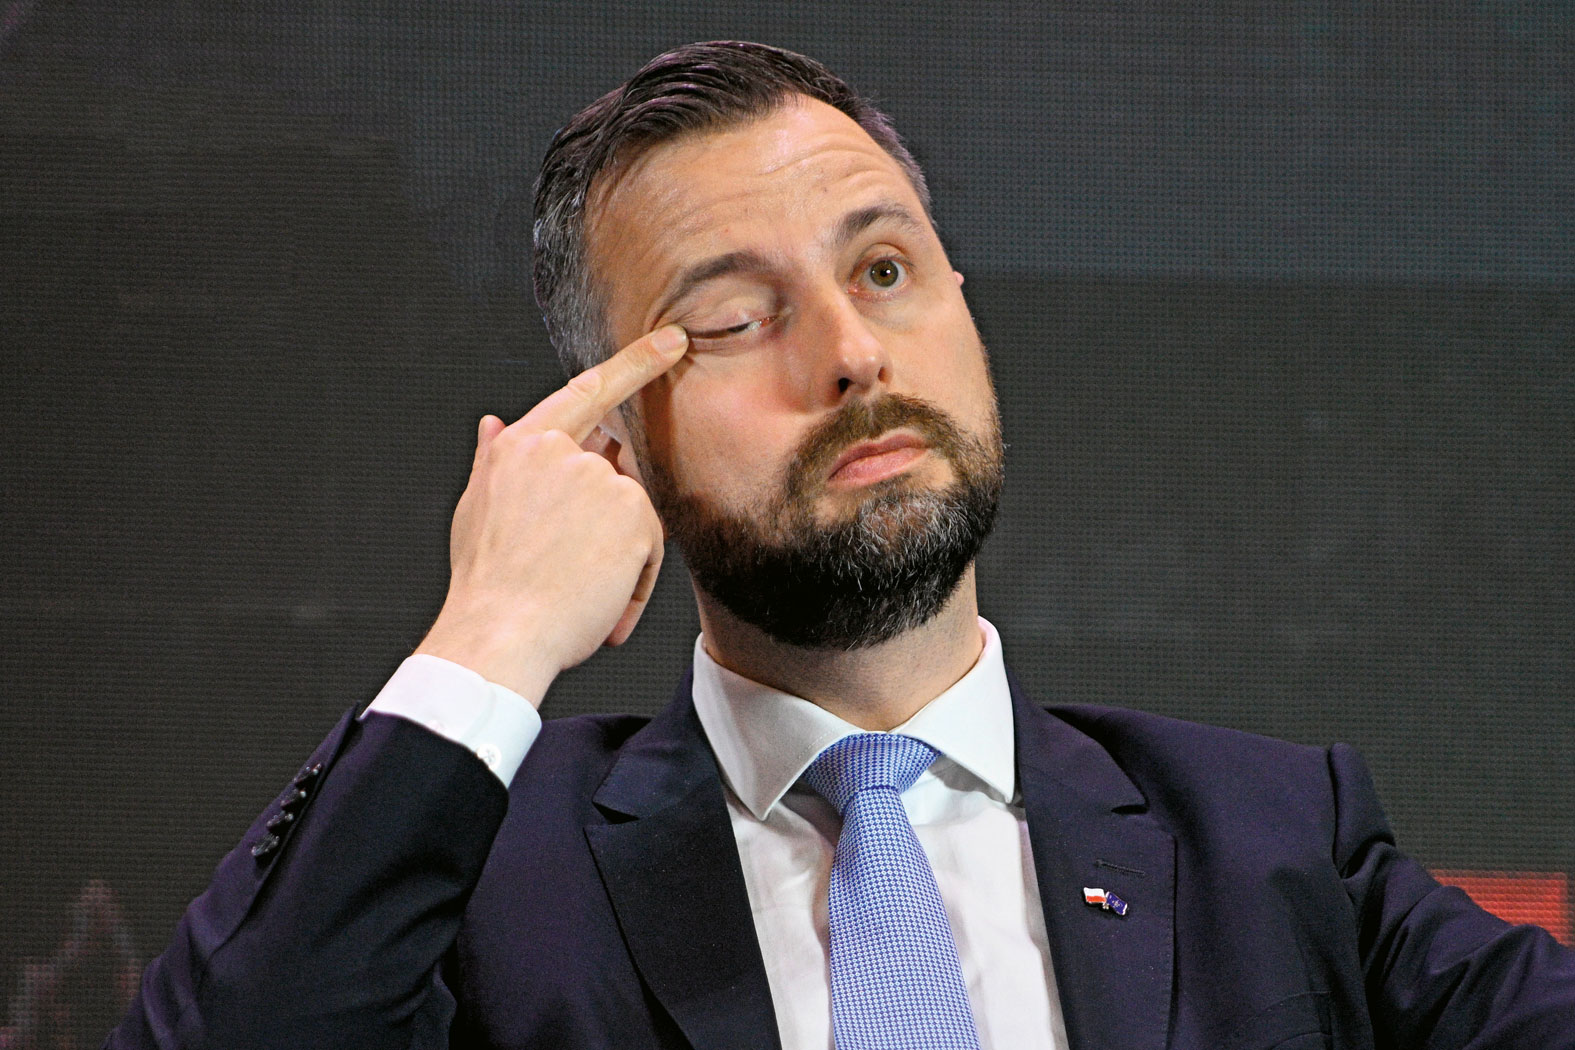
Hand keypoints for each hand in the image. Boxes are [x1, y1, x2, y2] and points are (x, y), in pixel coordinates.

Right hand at [414, 325, 688, 703]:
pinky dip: (634, 583)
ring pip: (634, 515)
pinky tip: (602, 605)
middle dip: (610, 514)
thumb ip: (494, 460)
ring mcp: (601, 479)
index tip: (671, 341)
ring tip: (579, 594)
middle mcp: (563, 453)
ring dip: (620, 557)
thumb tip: (494, 423)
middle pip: (617, 470)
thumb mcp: (478, 510)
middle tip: (576, 561)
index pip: (588, 391)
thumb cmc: (488, 584)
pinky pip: (651, 548)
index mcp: (522, 446)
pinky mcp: (633, 513)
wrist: (499, 634)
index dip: (635, 363)